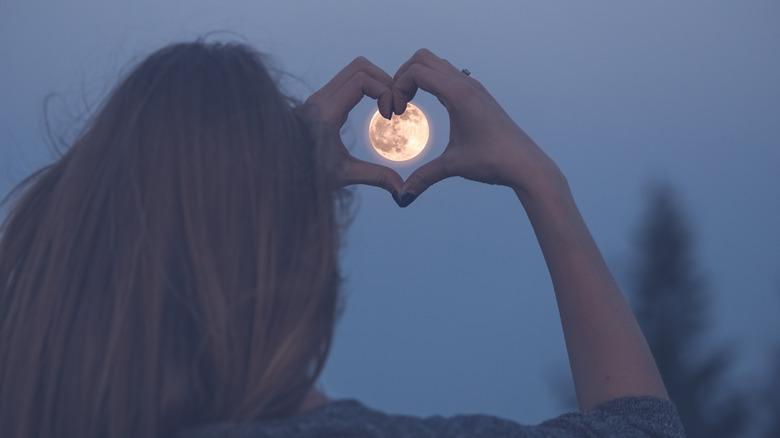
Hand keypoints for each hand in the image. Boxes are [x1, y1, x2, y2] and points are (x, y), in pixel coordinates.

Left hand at [299, 57, 403, 193]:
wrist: (279, 170)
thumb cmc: (307, 174)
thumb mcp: (344, 175)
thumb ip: (375, 177)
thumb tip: (401, 190)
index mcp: (326, 113)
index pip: (362, 80)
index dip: (384, 91)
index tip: (390, 114)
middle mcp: (320, 99)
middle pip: (360, 67)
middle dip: (383, 80)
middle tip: (394, 105)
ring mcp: (318, 97)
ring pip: (353, 70)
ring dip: (375, 81)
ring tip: (386, 105)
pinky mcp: (319, 100)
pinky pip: (347, 80)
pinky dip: (365, 85)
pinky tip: (373, 107)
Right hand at [391, 49, 560, 205]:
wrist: (526, 164)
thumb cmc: (493, 161)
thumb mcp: (453, 166)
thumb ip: (424, 177)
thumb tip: (402, 197)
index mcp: (458, 93)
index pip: (416, 72)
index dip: (397, 88)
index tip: (396, 113)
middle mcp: (466, 83)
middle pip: (423, 58)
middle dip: (403, 76)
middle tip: (397, 102)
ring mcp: (474, 87)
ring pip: (436, 64)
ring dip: (418, 77)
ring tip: (409, 102)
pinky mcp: (478, 95)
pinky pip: (448, 75)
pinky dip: (432, 82)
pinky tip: (431, 105)